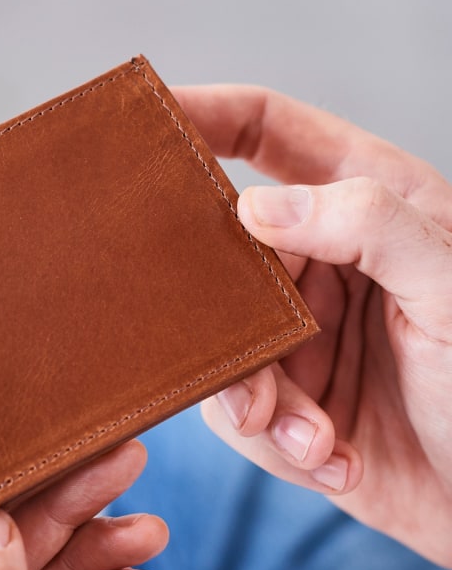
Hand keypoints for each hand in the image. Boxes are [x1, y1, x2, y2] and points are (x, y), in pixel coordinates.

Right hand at [174, 84, 451, 567]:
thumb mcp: (451, 289)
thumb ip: (368, 226)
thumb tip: (254, 205)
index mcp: (363, 203)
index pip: (267, 131)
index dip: (206, 112)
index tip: (148, 113)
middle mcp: (318, 259)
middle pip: (220, 245)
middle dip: (213, 304)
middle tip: (232, 341)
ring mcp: (293, 328)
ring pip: (217, 337)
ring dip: (254, 396)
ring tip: (309, 434)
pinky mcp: (281, 393)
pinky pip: (235, 405)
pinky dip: (276, 439)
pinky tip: (330, 457)